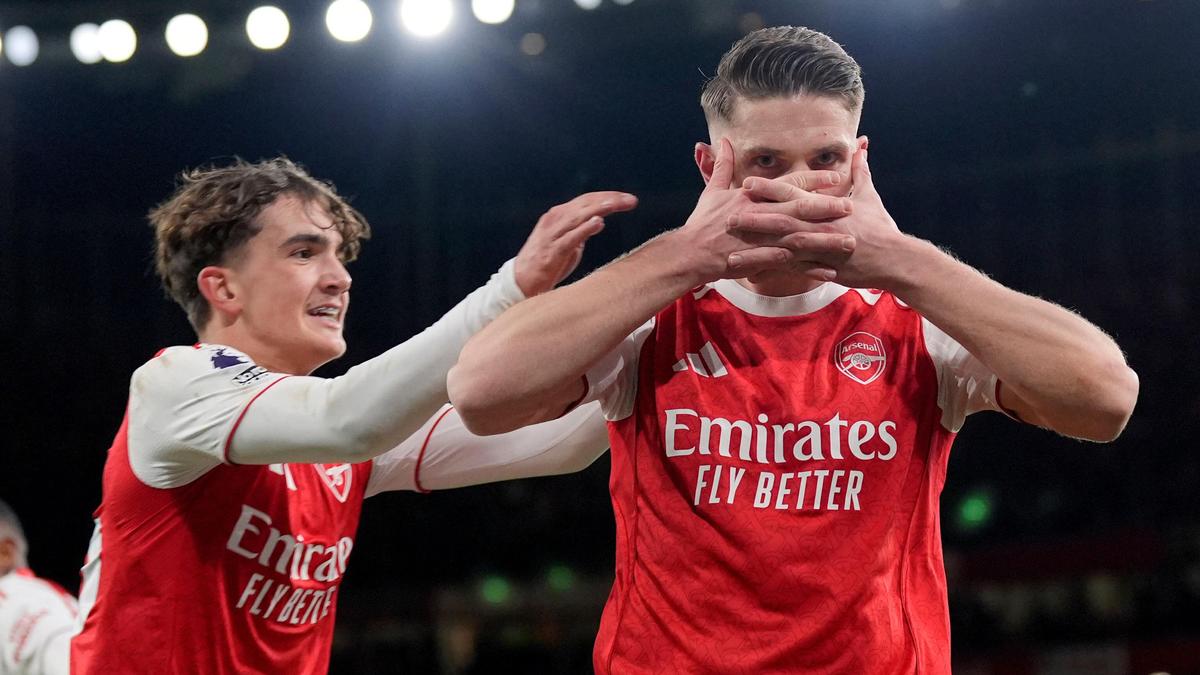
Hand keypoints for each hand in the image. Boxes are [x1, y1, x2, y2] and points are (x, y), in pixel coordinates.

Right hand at [514, 191, 638, 295]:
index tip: (628, 199)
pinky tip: (598, 222)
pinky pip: (570, 237)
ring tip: (617, 204)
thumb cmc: (547, 263)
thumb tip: (598, 221)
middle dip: (610, 199)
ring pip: (579, 216)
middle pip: (586, 203)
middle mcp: (555, 219)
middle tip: (631, 200)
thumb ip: (581, 230)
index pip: (587, 200)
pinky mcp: (552, 251)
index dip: (609, 197)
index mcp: (559, 215)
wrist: (522, 282)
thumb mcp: (568, 242)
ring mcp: (553, 234)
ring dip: (600, 208)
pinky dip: (584, 228)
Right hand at [674, 138, 854, 282]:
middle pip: (801, 209)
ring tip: (849, 242)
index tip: (835, 177)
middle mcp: (761, 215)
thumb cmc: (702, 223)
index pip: (789, 185)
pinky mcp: (761, 260)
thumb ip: (724, 166)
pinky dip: (811, 269)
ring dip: (826, 240)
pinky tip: (830, 272)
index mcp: (754, 197)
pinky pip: (792, 266)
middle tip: (850, 207)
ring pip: (801, 238)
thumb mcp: (713, 191)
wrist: (691, 253)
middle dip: (827, 208)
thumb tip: (726, 142)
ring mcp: (762, 239)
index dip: (813, 181)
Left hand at [735, 145, 904, 286]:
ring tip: (731, 252)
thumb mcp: (870, 196)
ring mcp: (821, 249)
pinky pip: (793, 271)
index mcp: (828, 207)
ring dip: (756, 250)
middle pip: (783, 220)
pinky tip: (751, 276)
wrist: (895, 259)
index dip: (769, 189)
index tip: (746, 184)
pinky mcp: (823, 268)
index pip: (794, 193)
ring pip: (783, 248)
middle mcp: (821, 226)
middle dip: (755, 217)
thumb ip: (861, 171)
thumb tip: (861, 146)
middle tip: (728, 215)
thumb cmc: (881, 227)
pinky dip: (773, 272)